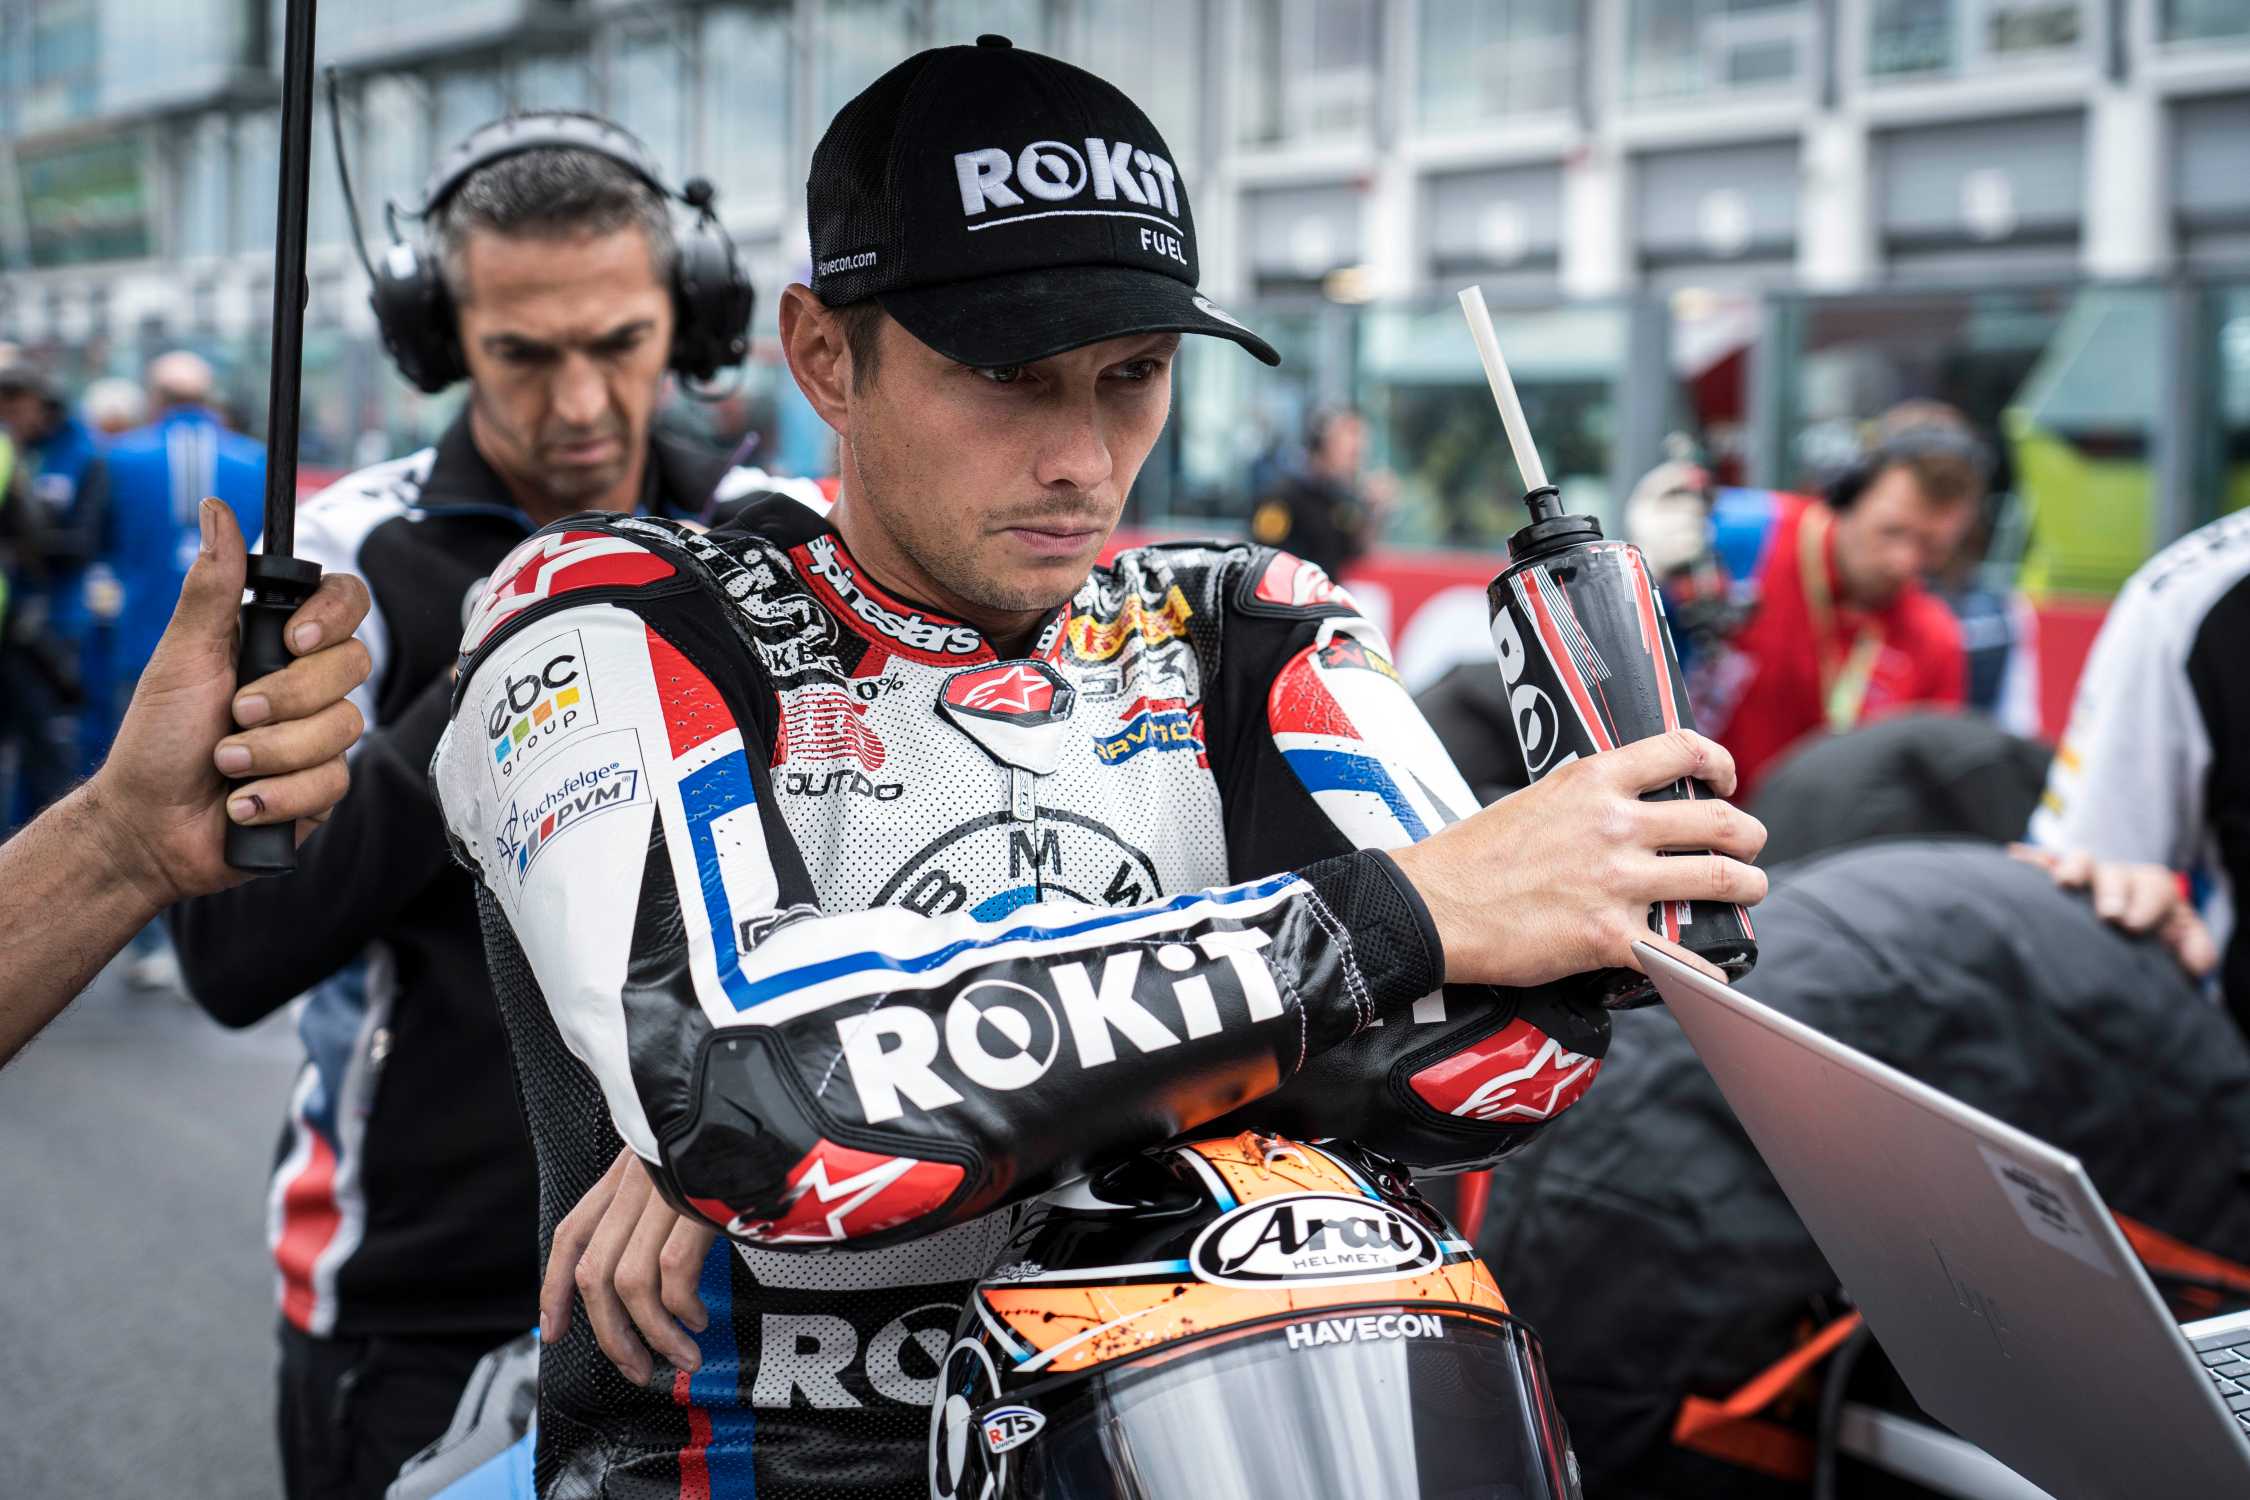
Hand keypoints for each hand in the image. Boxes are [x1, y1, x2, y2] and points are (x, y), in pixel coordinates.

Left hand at [84, 500, 371, 905]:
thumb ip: (212, 586)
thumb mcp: (182, 655)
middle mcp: (308, 684)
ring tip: (224, 766)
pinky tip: (241, 802)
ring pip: (343, 728)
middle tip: (234, 714)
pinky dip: (277, 795)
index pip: (346, 602)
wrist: (149, 826)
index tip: (293, 638)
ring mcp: (320, 737)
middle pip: (353, 664)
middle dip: (287, 697)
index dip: (334, 616)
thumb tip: (218, 510)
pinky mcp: (325, 788)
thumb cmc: (157, 738)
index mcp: (277, 642)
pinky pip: (332, 781)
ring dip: (270, 753)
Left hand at [542, 1147, 715, 1384]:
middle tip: (633, 1367)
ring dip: (653, 1335)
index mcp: (627, 1169)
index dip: (554, 1288)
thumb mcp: (684, 1156)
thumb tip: (659, 1259)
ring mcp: (666, 1192)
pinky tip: (698, 1319)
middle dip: (610, 1335)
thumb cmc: (735, 1134)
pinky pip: (674, 1274)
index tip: (555, 1330)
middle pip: (595, 1274)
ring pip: (630, 1284)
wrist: (761, 1098)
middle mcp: (637, 1180)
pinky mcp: (698, 1204)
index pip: (572, 1232)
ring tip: (680, 1355)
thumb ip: (664, 1193)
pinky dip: (681, 1310)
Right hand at [1389, 729, 1766, 988]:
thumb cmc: (1471, 856)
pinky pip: (1682, 956)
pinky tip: (1713, 972)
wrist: (1433, 907)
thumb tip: (1624, 813)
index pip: (1683, 748)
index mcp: (1594, 781)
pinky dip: (1707, 969)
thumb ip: (1587, 802)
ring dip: (1749, 888)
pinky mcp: (1609, 937)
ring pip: (1722, 879)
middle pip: (1721, 820)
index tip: (1724, 781)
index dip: (1720, 762)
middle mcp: (1615, 824)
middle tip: (1748, 848)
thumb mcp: (1536, 799)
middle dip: (1750, 836)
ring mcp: (1617, 882)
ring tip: (1748, 892)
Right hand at [2008, 844, 2217, 979]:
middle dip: (2111, 891)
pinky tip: (2014, 857)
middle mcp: (2119, 878)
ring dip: (2073, 870)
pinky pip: (2044, 865)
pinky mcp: (2057, 882)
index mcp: (2153, 890)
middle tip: (2108, 914)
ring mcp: (2088, 879)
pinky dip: (2031, 861)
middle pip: (2114, 872)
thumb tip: (2193, 959)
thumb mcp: (2185, 953)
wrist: (2132, 944)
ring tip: (2064, 884)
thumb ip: (2198, 952)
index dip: (2145, 904)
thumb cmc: (2155, 950)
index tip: (2132, 925)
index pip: (2153, 887)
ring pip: (2080, 861)